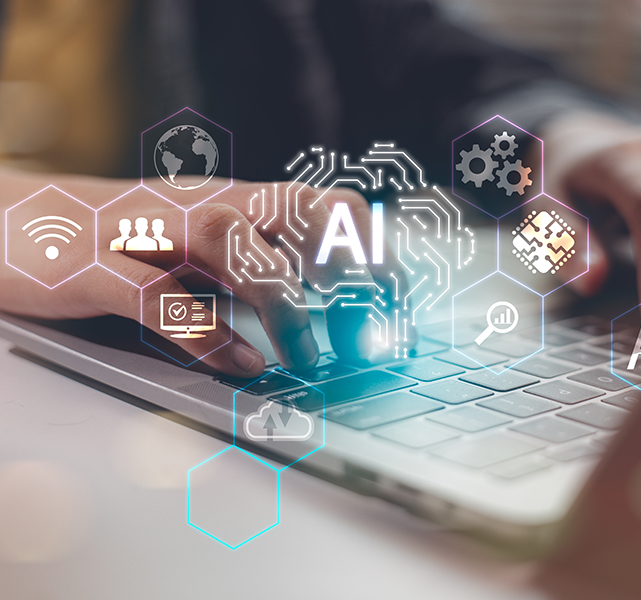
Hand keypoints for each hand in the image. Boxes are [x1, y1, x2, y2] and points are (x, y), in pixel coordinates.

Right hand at [0, 168, 406, 376]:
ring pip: (232, 242)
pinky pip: (157, 297)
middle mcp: (204, 207)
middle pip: (298, 209)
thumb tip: (335, 315)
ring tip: (306, 356)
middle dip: (348, 269)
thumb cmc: (128, 245)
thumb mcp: (209, 250)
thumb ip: (263, 271)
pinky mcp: (94, 268)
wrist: (16, 223)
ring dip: (282, 303)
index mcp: (239, 204)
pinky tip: (237, 363)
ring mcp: (149, 232)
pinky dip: (204, 333)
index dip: (376, 253)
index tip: (401, 307)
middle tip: (369, 332)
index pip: (330, 207)